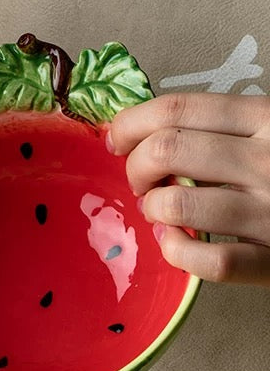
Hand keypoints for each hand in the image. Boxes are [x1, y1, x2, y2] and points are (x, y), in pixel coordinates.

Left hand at [108, 93, 269, 285]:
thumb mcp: (267, 130)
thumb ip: (217, 127)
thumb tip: (138, 131)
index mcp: (266, 119)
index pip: (177, 108)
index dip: (130, 123)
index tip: (115, 140)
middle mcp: (268, 161)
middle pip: (166, 150)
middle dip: (135, 166)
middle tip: (140, 179)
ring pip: (177, 203)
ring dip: (152, 207)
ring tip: (160, 209)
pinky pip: (212, 262)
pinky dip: (178, 252)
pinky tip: (176, 243)